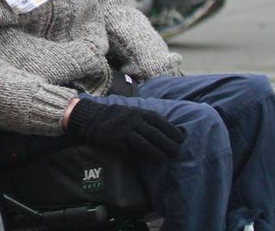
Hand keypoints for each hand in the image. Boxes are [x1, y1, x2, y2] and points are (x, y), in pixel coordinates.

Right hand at [66, 99, 184, 163]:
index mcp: (140, 112)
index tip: (182, 139)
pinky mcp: (116, 140)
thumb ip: (150, 120)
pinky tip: (147, 161)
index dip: (173, 131)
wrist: (92, 118)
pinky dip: (139, 156)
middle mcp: (133, 119)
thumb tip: (172, 131)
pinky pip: (130, 150)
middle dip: (169, 144)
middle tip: (177, 152)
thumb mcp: (134, 113)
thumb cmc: (118, 117)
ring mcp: (124, 130)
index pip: (161, 122)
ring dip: (158, 153)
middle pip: (156, 134)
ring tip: (165, 160)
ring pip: (145, 144)